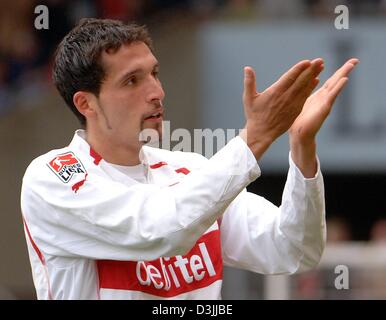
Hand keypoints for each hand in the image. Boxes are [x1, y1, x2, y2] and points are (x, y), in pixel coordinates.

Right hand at [240, 59, 323, 159]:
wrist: (262, 133)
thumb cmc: (254, 115)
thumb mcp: (248, 98)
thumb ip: (249, 82)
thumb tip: (247, 68)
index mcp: (275, 92)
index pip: (290, 77)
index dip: (299, 69)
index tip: (307, 61)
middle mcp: (286, 97)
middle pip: (301, 81)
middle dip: (311, 70)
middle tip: (319, 60)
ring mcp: (292, 104)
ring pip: (305, 88)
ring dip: (313, 76)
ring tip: (321, 67)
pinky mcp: (296, 110)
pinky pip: (305, 97)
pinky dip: (311, 88)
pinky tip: (316, 80)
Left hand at [289, 58, 358, 176]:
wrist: (299, 134)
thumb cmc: (299, 120)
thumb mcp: (303, 102)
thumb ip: (307, 93)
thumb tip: (309, 84)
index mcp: (319, 96)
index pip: (329, 81)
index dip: (333, 71)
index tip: (342, 61)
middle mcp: (324, 98)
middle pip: (335, 81)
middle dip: (344, 70)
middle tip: (355, 60)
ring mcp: (325, 102)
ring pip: (335, 86)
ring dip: (343, 75)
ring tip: (351, 65)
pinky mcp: (324, 108)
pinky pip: (332, 96)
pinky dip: (338, 87)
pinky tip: (344, 80)